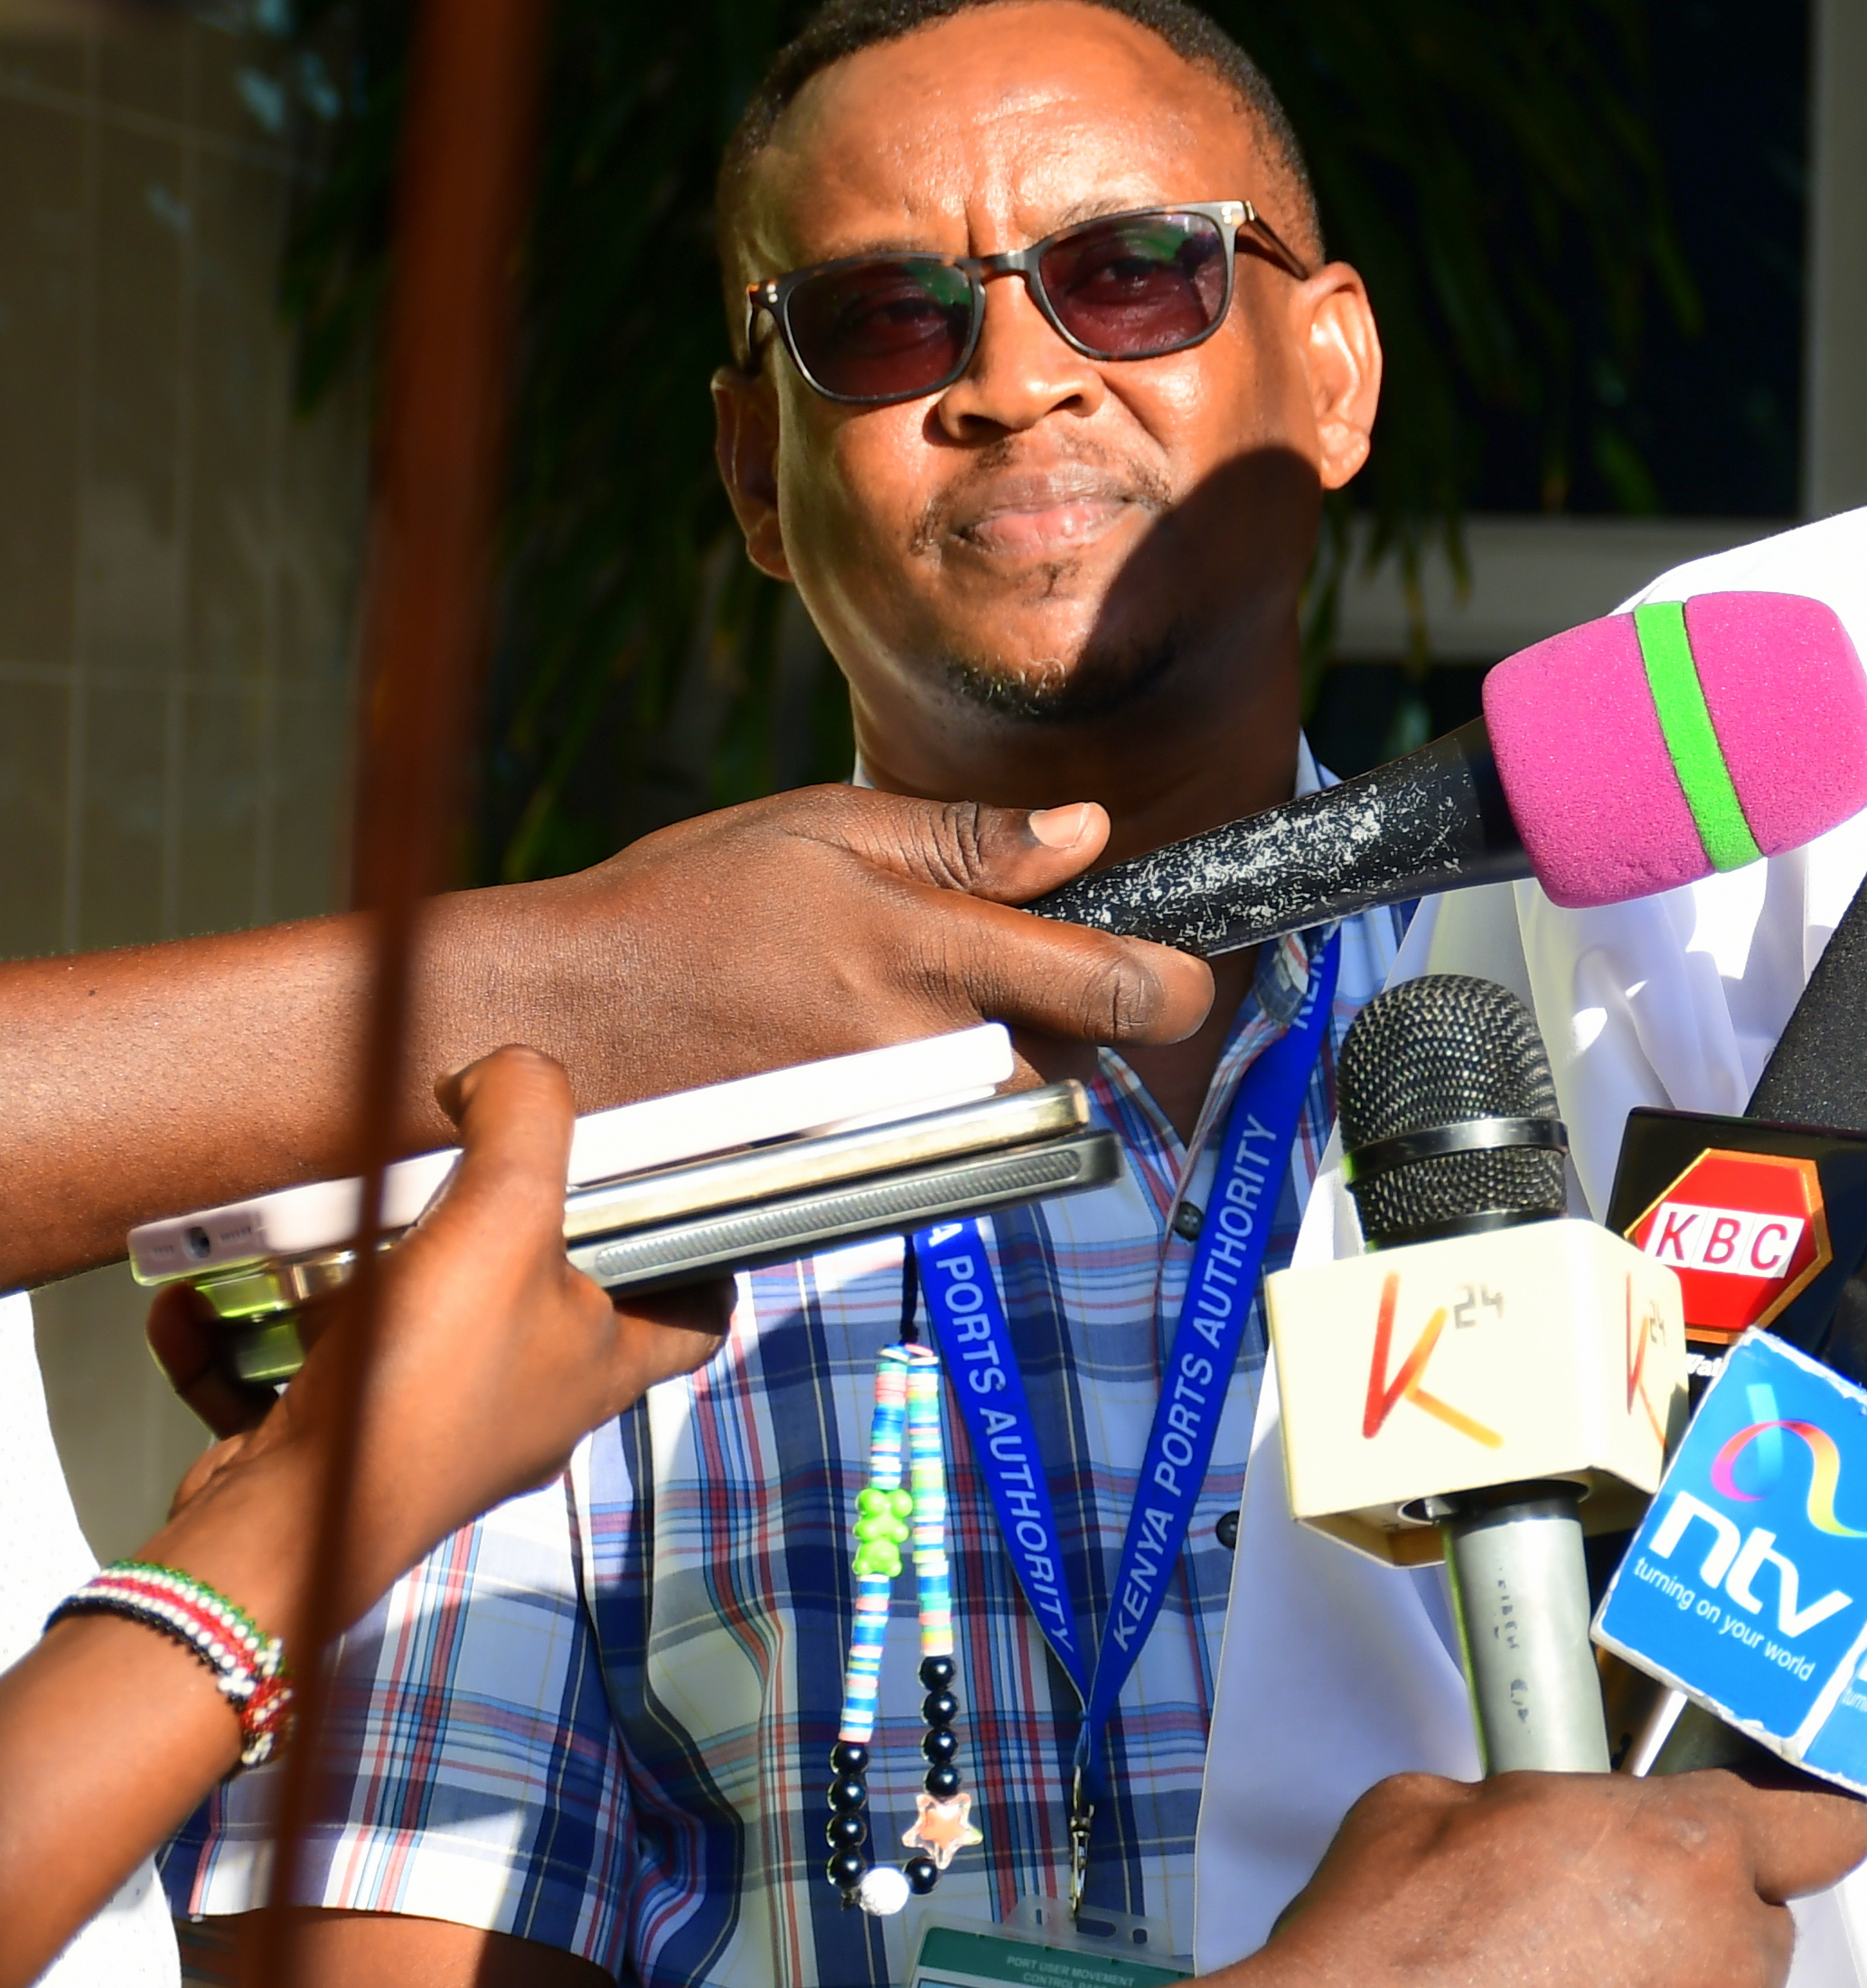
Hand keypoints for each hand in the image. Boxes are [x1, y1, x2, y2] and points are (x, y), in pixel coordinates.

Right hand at [226, 1047, 732, 1593]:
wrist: (282, 1532)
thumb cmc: (413, 1405)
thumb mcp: (501, 1222)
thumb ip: (526, 1124)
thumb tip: (514, 1074)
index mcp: (598, 1365)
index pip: (691, 1313)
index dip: (696, 1255)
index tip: (673, 1196)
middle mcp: (524, 1404)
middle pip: (530, 1299)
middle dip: (480, 1235)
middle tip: (444, 1184)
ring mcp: (428, 1429)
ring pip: (402, 1328)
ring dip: (342, 1274)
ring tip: (312, 1235)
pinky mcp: (337, 1446)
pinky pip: (291, 1373)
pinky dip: (244, 1334)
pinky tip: (204, 1301)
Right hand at [479, 785, 1212, 1098]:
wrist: (562, 1015)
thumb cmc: (685, 903)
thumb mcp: (824, 827)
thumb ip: (969, 839)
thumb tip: (1086, 834)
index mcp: (930, 949)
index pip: (1118, 988)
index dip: (1179, 979)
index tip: (1182, 959)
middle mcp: (926, 1048)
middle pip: (1088, 1057)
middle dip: (1083, 1014)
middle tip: (1017, 960)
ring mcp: (895, 1116)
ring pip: (1025, 1101)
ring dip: (1017, 1056)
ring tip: (925, 998)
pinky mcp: (859, 1160)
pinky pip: (954, 1131)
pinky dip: (951, 1094)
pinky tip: (878, 1045)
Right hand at [1219, 1767, 1866, 1987]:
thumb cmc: (1358, 1975)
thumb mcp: (1440, 1812)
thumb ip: (1546, 1810)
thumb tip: (1550, 1824)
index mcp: (1688, 1853)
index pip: (1821, 1833)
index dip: (1792, 1839)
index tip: (1788, 1852)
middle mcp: (1721, 1969)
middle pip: (1754, 1946)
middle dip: (1687, 1949)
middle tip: (1585, 1965)